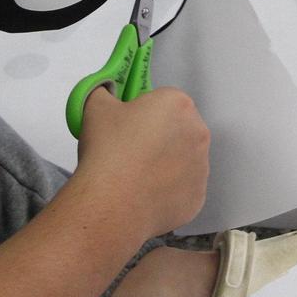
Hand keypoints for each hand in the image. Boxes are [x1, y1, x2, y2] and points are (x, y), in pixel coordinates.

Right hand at [73, 87, 210, 238]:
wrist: (112, 204)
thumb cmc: (107, 151)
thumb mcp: (94, 106)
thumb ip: (103, 92)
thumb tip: (104, 92)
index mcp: (178, 104)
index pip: (164, 101)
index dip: (144, 112)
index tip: (127, 126)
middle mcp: (199, 133)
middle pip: (179, 129)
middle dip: (160, 137)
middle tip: (130, 151)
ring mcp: (202, 168)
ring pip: (183, 160)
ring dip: (166, 164)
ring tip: (136, 176)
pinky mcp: (198, 198)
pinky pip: (183, 189)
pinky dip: (168, 191)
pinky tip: (145, 195)